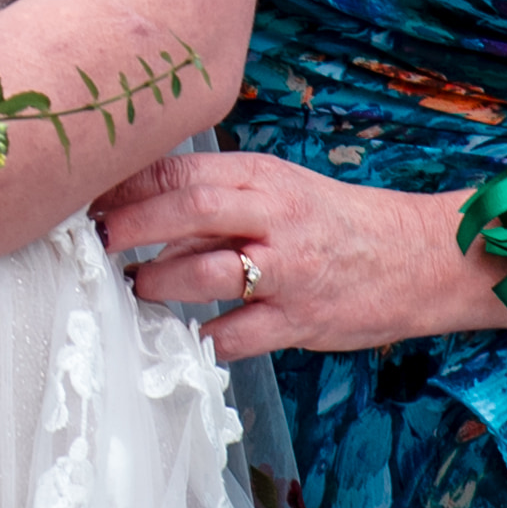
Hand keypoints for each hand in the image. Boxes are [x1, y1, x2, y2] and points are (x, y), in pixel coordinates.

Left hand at [97, 147, 473, 357]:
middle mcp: (274, 217)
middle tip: (99, 240)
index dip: (130, 184)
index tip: (91, 197)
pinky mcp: (298, 321)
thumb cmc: (331, 222)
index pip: (183, 170)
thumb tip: (140, 219)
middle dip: (133, 224)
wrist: (415, 259)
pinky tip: (188, 334)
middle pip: (191, 210)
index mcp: (263, 177)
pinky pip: (235, 336)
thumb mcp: (277, 191)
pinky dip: (202, 337)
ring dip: (160, 282)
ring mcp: (288, 272)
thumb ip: (214, 203)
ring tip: (139, 286)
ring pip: (208, 274)